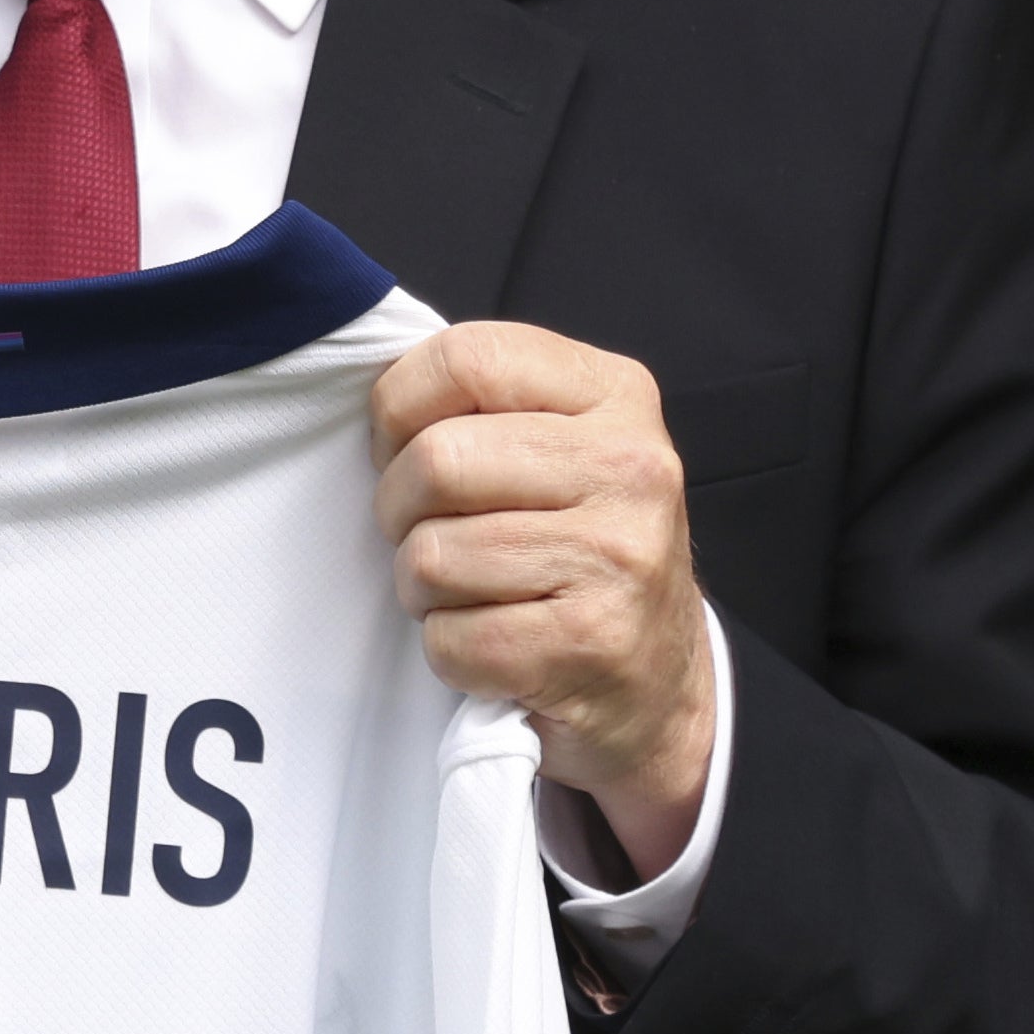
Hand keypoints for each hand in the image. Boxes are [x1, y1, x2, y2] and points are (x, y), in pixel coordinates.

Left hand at [370, 319, 717, 874]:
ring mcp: (618, 556)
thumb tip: (376, 400)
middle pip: (436, 460)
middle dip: (400, 509)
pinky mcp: (592, 642)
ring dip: (422, 588)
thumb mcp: (559, 441)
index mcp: (615, 394)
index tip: (403, 449)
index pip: (466, 357)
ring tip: (469, 591)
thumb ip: (484, 402)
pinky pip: (451, 639)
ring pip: (431, 556)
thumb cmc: (578, 545)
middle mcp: (630, 466)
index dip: (399, 409)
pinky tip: (493, 642)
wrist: (656, 676)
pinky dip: (448, 650)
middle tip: (431, 533)